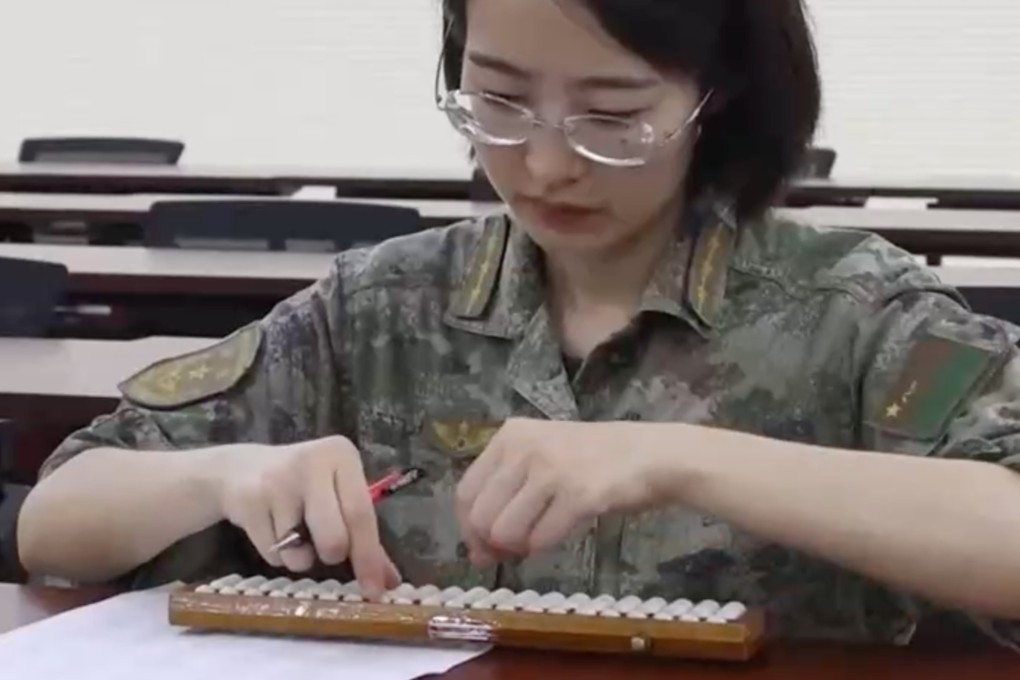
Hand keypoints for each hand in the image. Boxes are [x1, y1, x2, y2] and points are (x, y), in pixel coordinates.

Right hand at [216, 436, 399, 598]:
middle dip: (333, 556)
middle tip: (327, 551)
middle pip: (335, 537)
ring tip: (292, 531)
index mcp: (342, 455)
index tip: (375, 592)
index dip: (369, 558)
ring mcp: (278, 481)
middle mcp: (312, 462)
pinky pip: (273, 554)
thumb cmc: (301, 485)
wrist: (237, 470)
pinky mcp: (249, 501)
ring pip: (300, 552)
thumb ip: (364, 536)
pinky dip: (276, 554)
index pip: (362, 514)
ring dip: (300, 557)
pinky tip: (270, 528)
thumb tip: (388, 581)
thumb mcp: (335, 496)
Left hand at [455, 418, 668, 565]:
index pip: (465, 492)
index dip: (469, 529)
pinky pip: (541, 539)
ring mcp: (552, 470)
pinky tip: (563, 531)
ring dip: (520, 547)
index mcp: (510, 436)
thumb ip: (506, 499)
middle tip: (518, 547)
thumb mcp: (541, 461)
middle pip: (481, 517)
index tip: (484, 546)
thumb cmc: (595, 460)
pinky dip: (546, 546)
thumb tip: (476, 554)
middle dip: (494, 543)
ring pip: (505, 532)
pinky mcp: (578, 494)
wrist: (651, 455)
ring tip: (542, 535)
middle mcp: (524, 448)